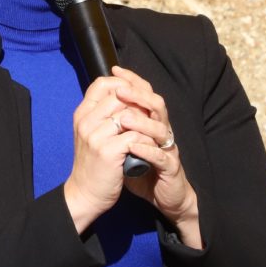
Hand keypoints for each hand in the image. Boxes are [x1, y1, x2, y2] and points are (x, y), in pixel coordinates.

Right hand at [62, 73, 147, 232]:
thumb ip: (102, 115)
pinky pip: (136, 135)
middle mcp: (86, 121)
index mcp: (81, 114)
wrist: (85, 194)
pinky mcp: (108, 151)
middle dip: (139, 103)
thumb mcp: (91, 135)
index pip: (101, 84)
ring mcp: (95, 136)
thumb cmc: (93, 164)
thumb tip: (126, 95)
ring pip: (130, 114)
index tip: (136, 96)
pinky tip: (149, 147)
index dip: (122, 84)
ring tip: (151, 132)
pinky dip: (147, 140)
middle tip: (149, 117)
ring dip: (146, 122)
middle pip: (119, 95)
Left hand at [111, 66, 201, 248]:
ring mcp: (168, 148)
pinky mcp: (171, 168)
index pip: (144, 94)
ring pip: (160, 128)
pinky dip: (147, 150)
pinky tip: (134, 146)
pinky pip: (161, 156)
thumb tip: (95, 106)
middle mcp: (162, 131)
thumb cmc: (141, 168)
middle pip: (156, 104)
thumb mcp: (124, 144)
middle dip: (138, 95)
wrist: (162, 196)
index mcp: (151, 122)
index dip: (132, 81)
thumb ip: (115, 126)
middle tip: (120, 89)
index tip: (114, 70)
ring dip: (142, 121)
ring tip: (124, 118)